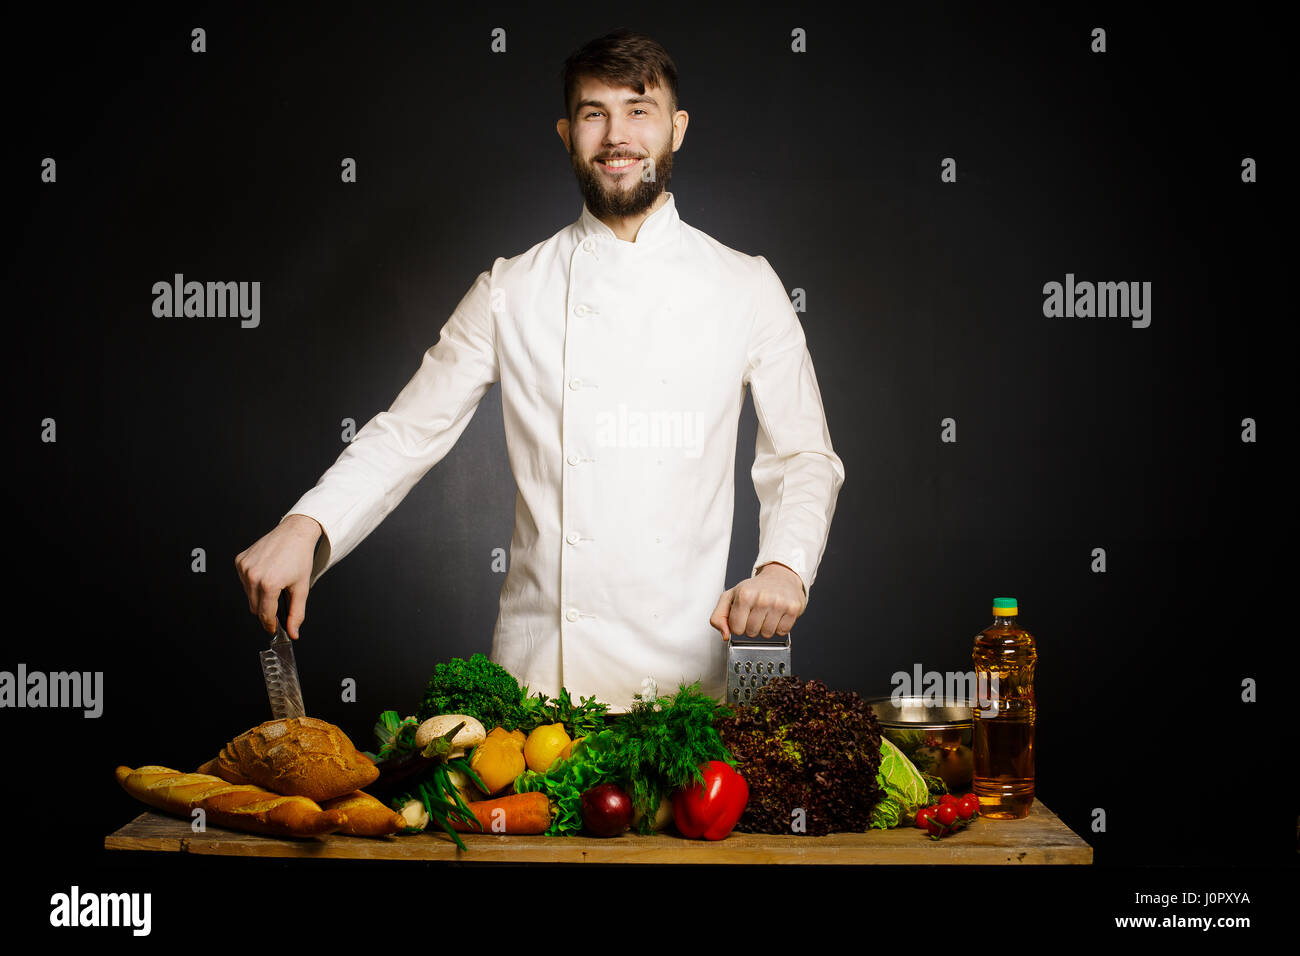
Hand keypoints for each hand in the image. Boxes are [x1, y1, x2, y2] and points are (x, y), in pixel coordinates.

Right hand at [234, 514, 321, 638]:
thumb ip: (296, 613)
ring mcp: (244, 567)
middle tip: (279, 602)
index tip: (275, 628)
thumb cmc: (299, 557)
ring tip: (275, 582)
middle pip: (255, 608)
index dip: (271, 625)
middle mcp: (253, 575)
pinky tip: (266, 573)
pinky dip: (253, 582)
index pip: (265, 615)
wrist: (295, 533)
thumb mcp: (301, 588)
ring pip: (249, 595)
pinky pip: (244, 581)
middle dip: (267, 610)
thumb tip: (293, 632)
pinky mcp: (239, 561)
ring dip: (260, 596)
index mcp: (269, 583)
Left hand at [709, 562, 806, 640]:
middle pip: (751, 633)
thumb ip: (718, 616)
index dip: (739, 625)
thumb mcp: (730, 597)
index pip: (736, 629)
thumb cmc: (754, 589)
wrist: (780, 576)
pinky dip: (779, 628)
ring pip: (767, 634)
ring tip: (767, 614)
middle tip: (756, 613)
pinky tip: (777, 615)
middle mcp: (762, 598)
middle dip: (752, 627)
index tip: (743, 615)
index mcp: (744, 594)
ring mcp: (779, 603)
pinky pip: (782, 632)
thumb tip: (725, 635)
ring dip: (766, 628)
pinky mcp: (793, 608)